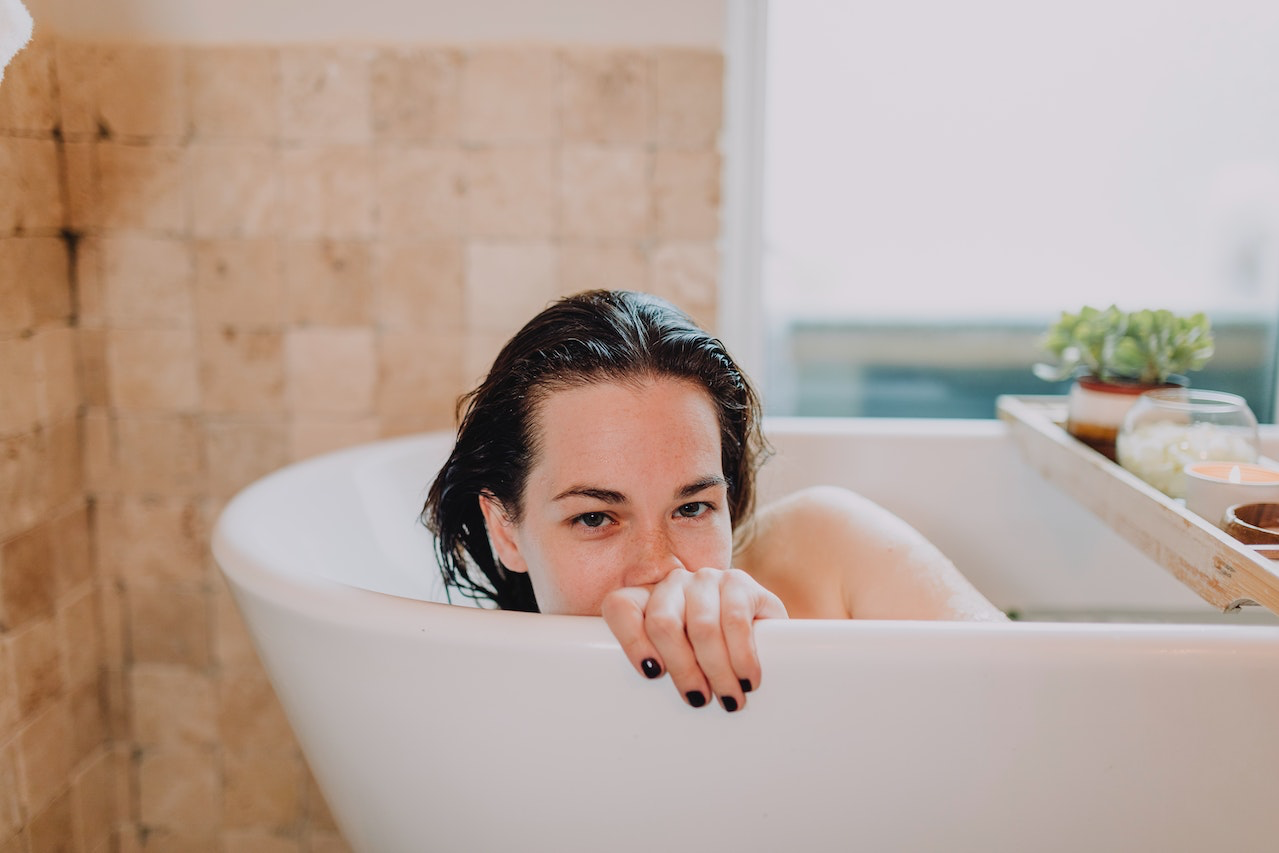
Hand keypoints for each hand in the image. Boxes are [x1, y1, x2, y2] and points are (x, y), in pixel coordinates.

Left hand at [601, 567, 787, 710]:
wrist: (762, 640)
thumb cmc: (707, 658)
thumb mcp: (676, 661)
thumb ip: (658, 669)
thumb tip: (644, 713)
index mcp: (647, 599)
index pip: (621, 607)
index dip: (631, 640)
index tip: (652, 673)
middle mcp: (673, 584)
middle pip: (663, 623)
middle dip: (683, 669)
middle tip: (698, 699)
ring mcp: (706, 579)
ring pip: (702, 627)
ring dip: (717, 671)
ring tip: (729, 698)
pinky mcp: (740, 582)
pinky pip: (736, 621)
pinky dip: (741, 657)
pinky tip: (746, 678)